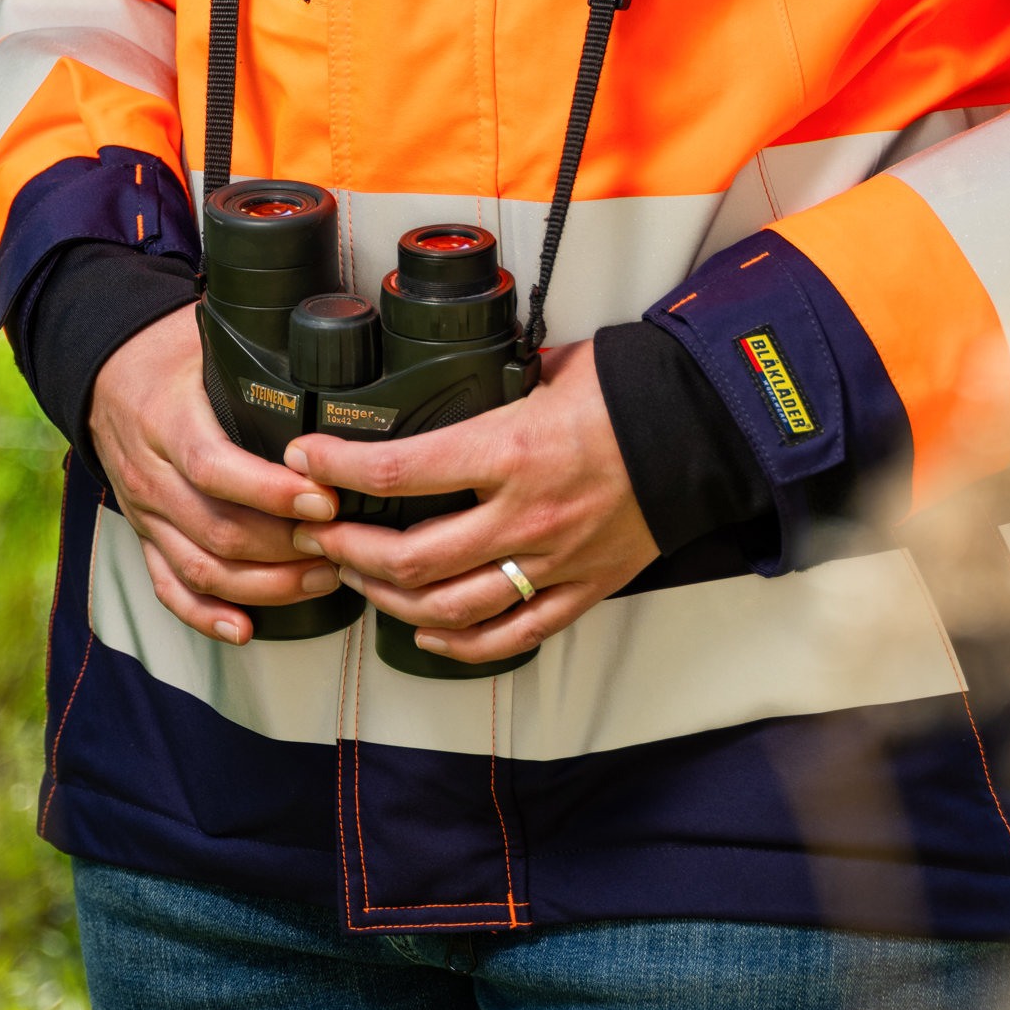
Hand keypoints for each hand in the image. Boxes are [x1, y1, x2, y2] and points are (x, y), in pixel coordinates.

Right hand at [86, 303, 343, 645]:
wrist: (106, 370)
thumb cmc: (171, 351)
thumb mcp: (209, 337)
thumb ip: (260, 355)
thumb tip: (332, 351)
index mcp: (165, 418)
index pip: (215, 466)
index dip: (271, 492)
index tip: (325, 499)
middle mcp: (150, 474)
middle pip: (215, 529)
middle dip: (285, 548)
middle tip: (341, 544)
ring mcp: (144, 512)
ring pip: (200, 568)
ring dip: (264, 586)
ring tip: (321, 578)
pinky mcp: (143, 535)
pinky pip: (168, 587)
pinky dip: (205, 616)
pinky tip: (245, 628)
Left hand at [285, 339, 654, 661]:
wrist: (704, 433)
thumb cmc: (628, 391)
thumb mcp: (549, 367)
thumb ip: (492, 381)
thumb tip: (444, 373)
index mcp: (508, 450)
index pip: (396, 473)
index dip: (336, 472)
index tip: (304, 461)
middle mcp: (522, 516)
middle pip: (408, 558)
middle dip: (348, 551)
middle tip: (319, 535)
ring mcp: (550, 563)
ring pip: (447, 607)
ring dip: (388, 599)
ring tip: (359, 579)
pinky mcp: (578, 592)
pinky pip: (507, 637)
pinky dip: (456, 642)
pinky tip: (425, 630)